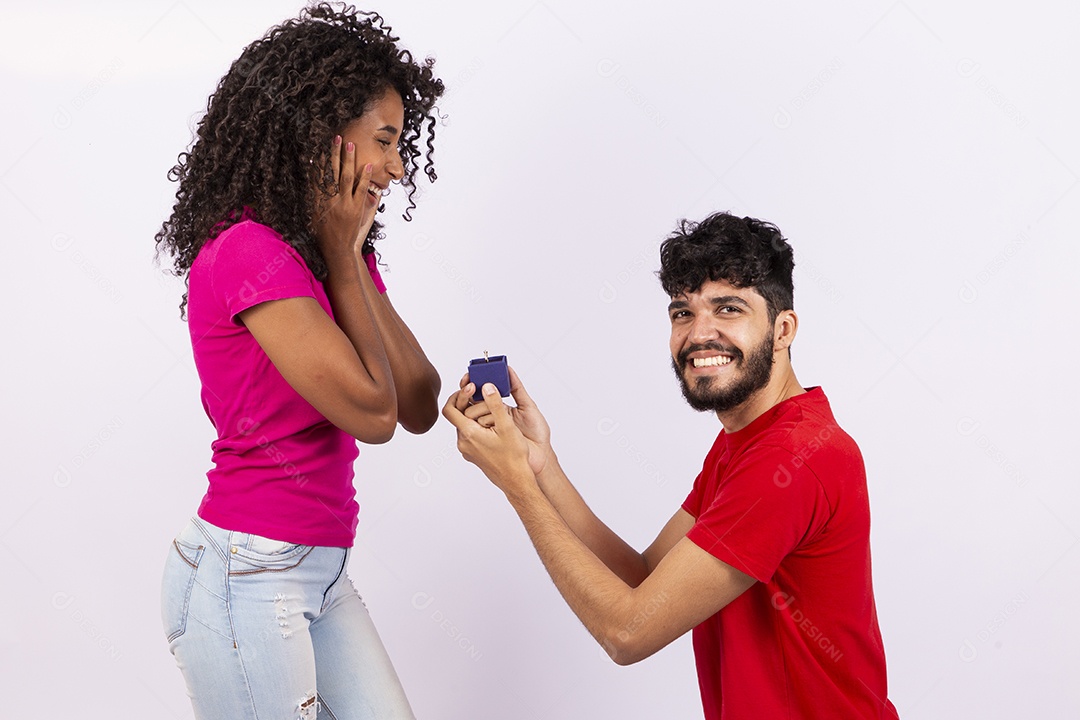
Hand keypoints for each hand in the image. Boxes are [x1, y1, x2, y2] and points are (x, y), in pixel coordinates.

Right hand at [313, 136, 378, 258]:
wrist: (336, 251)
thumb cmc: (324, 234)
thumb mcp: (315, 214)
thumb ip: (316, 198)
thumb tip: (315, 182)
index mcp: (319, 199)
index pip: (318, 174)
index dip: (320, 159)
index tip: (320, 145)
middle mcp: (330, 199)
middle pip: (333, 170)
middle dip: (335, 153)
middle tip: (337, 137)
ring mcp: (344, 204)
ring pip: (346, 176)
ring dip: (349, 159)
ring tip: (351, 144)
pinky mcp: (356, 210)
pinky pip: (361, 190)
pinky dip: (365, 177)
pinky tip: (368, 165)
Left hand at [458, 367, 552, 476]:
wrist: (516, 480)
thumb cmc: (514, 457)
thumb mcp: (507, 426)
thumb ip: (495, 404)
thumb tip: (486, 387)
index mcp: (469, 434)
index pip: (450, 409)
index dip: (457, 395)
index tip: (470, 388)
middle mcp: (463, 443)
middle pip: (457, 416)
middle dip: (467, 401)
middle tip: (480, 392)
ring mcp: (467, 450)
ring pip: (464, 425)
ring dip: (473, 413)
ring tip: (490, 407)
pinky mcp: (473, 454)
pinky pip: (470, 435)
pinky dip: (477, 425)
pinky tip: (492, 424)